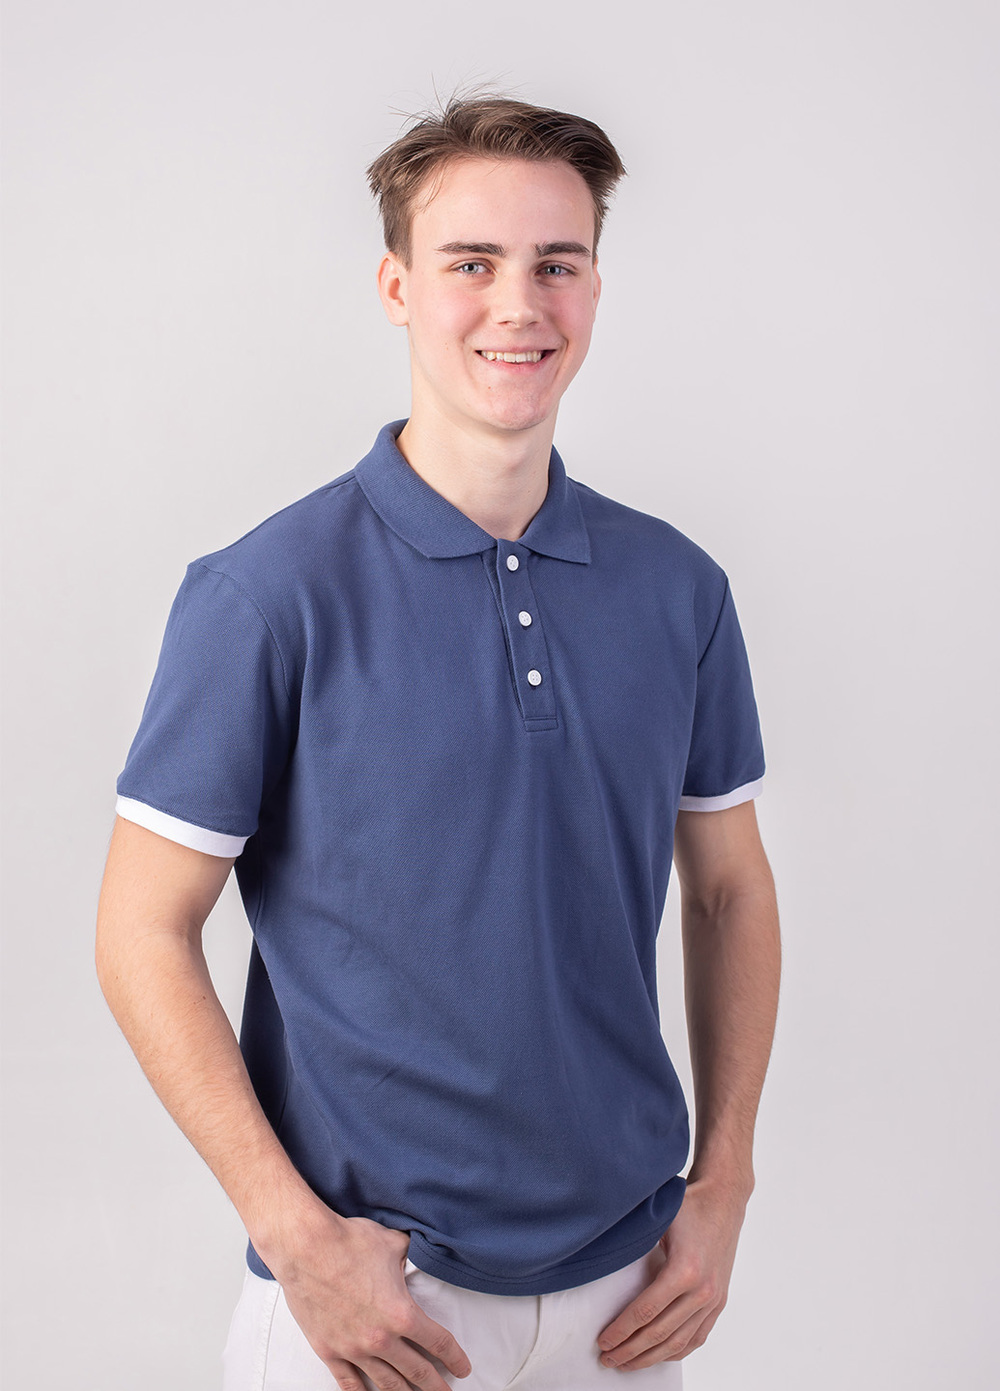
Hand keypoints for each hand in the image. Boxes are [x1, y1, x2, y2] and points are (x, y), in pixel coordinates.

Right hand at [268, 1209, 471, 1390]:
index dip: (454, 1357)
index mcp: (401, 1313)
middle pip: (416, 1370)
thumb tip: (417, 1254)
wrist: (305, 1247)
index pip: (438, 1342)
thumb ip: (409, 1256)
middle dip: (435, 1384)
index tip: (462, 1368)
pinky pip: (349, 1383)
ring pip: (386, 1382)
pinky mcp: (329, 1351)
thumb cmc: (348, 1242)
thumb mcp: (392, 1244)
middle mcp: (380, 1338)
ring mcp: (353, 1349)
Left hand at [595, 1177, 746, 1370]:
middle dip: (630, 1350)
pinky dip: (676, 1351)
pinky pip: (697, 1337)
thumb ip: (635, 1244)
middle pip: (659, 1334)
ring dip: (650, 1358)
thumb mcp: (659, 1219)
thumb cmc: (689, 1206)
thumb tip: (601, 1258)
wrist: (724, 1199)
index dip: (621, 1330)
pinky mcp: (719, 1302)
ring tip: (627, 1364)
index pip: (645, 1312)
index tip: (603, 1341)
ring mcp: (713, 1299)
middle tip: (607, 1359)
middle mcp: (702, 1291)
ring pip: (678, 1342)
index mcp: (684, 1271)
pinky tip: (659, 1356)